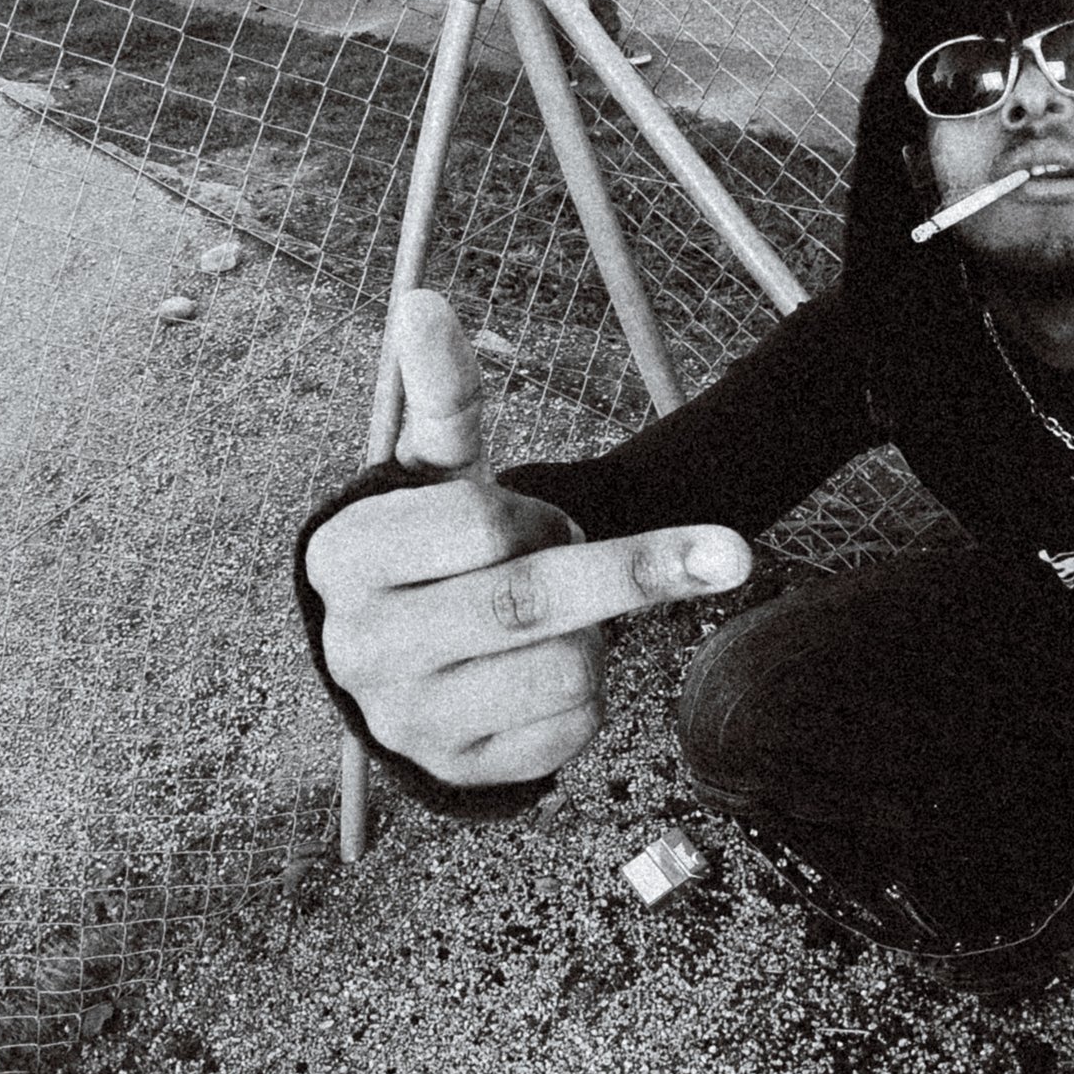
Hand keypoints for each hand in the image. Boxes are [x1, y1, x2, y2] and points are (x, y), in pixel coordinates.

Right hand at [305, 291, 751, 789]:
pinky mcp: (464, 773)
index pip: (478, 520)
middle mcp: (361, 647)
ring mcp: (409, 723)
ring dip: (599, 634)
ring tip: (562, 621)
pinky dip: (591, 695)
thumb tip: (423, 301)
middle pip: (532, 600)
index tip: (538, 516)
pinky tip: (547, 676)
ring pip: (567, 668)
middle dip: (639, 570)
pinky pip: (572, 730)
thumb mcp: (429, 470)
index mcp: (344, 559)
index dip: (534, 512)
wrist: (400, 670)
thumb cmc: (427, 552)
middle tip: (730, 551)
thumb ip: (440, 394)